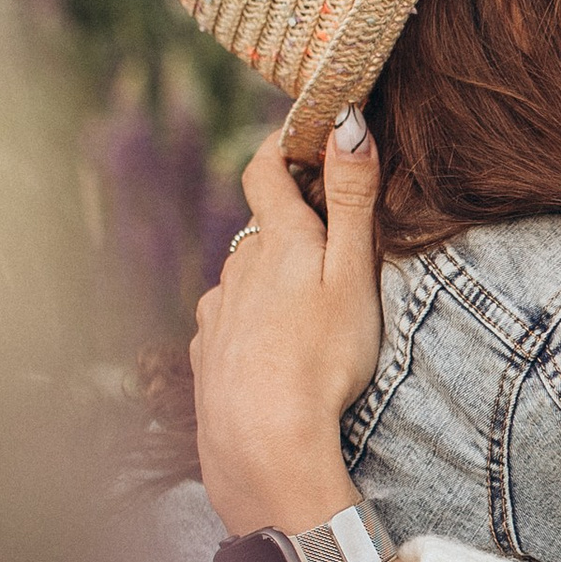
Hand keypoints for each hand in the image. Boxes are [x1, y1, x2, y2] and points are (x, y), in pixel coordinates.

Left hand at [192, 118, 384, 537]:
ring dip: (272, 279)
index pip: (265, 168)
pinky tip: (276, 353)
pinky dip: (252, 323)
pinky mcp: (208, 353)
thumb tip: (347, 120)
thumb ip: (352, 198)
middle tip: (335, 248)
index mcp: (277, 239)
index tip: (305, 139)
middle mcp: (237, 267)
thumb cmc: (322, 358)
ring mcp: (218, 311)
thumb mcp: (352, 272)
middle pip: (262, 228)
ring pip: (245, 276)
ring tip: (311, 315)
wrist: (263, 441)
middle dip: (293, 226)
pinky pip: (230, 322)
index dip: (283, 145)